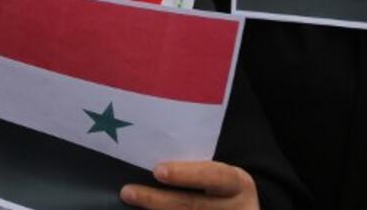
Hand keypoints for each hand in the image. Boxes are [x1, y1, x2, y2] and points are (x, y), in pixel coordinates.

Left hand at [121, 160, 258, 208]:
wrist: (236, 208)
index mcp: (238, 184)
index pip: (214, 176)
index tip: (158, 171)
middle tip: (128, 192)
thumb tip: (151, 162)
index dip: (187, 174)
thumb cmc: (220, 186)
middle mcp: (236, 208)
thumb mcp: (219, 174)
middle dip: (156, 200)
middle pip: (192, 205)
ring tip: (130, 201)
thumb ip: (196, 167)